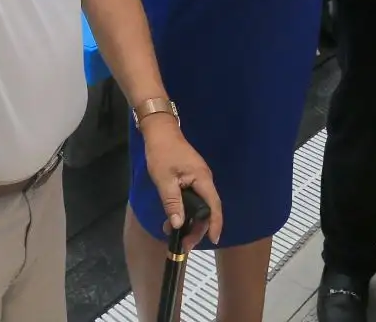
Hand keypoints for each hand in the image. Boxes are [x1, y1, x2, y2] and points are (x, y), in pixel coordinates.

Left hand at [139, 119, 222, 247]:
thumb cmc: (162, 153)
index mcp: (203, 179)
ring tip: (174, 234)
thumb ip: (172, 203)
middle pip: (207, 209)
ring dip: (189, 221)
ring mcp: (198, 179)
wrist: (159, 131)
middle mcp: (205, 180)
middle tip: (184, 244)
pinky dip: (185, 211)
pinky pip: (193, 198)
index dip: (215, 224)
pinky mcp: (191, 178)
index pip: (214, 206)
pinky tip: (173, 218)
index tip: (214, 240)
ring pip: (199, 205)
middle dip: (197, 228)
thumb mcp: (164, 180)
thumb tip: (178, 225)